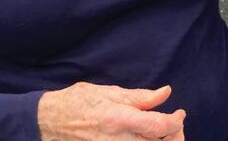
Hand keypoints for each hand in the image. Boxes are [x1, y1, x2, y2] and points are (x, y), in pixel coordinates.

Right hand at [37, 82, 184, 140]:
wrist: (48, 122)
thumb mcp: (109, 92)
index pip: (159, 126)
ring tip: (163, 133)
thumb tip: (165, 93)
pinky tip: (146, 139)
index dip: (176, 121)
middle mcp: (117, 140)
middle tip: (175, 125)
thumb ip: (140, 97)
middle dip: (174, 137)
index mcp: (119, 119)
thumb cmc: (78, 102)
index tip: (179, 113)